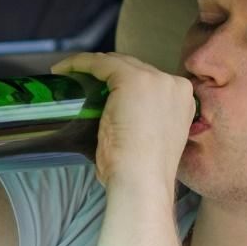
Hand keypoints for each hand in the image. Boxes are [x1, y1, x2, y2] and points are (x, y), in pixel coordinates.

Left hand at [52, 52, 194, 190]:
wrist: (142, 183)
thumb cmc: (140, 175)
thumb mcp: (148, 142)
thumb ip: (140, 125)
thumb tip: (113, 123)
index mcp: (183, 101)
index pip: (148, 81)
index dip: (121, 82)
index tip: (99, 91)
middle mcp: (174, 85)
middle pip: (134, 68)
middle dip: (106, 72)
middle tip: (80, 82)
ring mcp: (155, 79)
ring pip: (117, 62)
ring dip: (91, 66)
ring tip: (68, 75)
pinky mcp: (131, 79)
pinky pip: (100, 63)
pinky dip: (79, 63)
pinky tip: (63, 71)